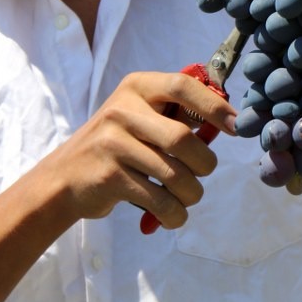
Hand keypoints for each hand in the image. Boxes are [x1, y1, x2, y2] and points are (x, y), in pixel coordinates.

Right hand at [42, 72, 237, 230]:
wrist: (64, 177)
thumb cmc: (115, 146)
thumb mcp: (138, 116)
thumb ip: (174, 115)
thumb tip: (227, 121)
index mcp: (136, 87)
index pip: (182, 86)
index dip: (214, 106)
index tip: (236, 126)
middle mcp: (122, 110)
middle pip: (183, 139)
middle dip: (204, 164)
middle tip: (202, 174)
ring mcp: (113, 144)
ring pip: (175, 175)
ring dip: (191, 194)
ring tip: (187, 197)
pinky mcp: (110, 177)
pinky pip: (159, 200)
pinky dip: (174, 214)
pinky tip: (172, 215)